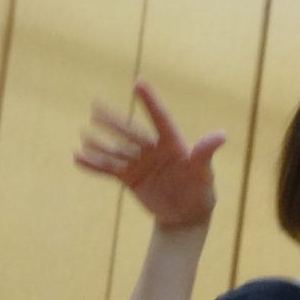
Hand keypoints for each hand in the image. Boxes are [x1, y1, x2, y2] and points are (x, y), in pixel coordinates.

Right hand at [76, 79, 224, 229]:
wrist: (186, 215)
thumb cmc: (200, 191)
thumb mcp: (204, 173)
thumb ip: (205, 153)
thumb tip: (221, 136)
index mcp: (173, 144)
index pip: (161, 119)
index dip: (151, 102)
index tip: (139, 83)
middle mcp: (153, 150)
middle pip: (131, 133)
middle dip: (114, 121)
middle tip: (96, 107)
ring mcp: (140, 163)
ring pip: (117, 151)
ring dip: (101, 145)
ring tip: (84, 136)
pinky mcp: (130, 178)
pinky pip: (109, 170)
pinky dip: (94, 166)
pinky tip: (78, 158)